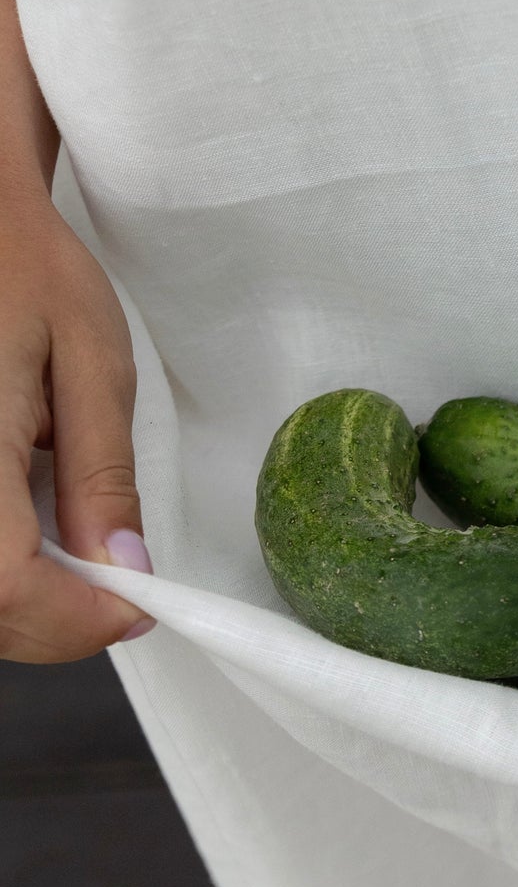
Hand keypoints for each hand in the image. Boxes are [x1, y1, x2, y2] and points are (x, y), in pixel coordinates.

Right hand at [0, 189, 154, 660]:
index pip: (6, 588)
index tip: (135, 603)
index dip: (74, 620)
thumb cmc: (25, 266)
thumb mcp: (90, 359)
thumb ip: (102, 472)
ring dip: (15, 593)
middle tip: (111, 580)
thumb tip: (124, 568)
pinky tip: (20, 514)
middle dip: (47, 615)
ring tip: (65, 541)